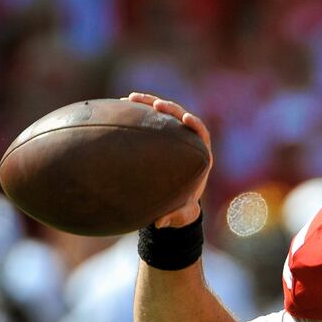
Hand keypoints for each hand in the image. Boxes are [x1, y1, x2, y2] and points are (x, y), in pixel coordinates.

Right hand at [123, 92, 211, 227]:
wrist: (174, 203)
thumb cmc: (181, 208)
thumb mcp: (180, 214)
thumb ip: (174, 217)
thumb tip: (160, 223)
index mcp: (200, 156)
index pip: (202, 134)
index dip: (195, 124)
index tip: (186, 119)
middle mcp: (188, 143)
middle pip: (182, 118)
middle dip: (169, 108)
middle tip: (155, 104)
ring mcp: (172, 137)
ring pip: (163, 115)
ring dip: (149, 104)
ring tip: (131, 98)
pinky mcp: (158, 137)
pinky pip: (149, 121)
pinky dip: (137, 113)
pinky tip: (120, 107)